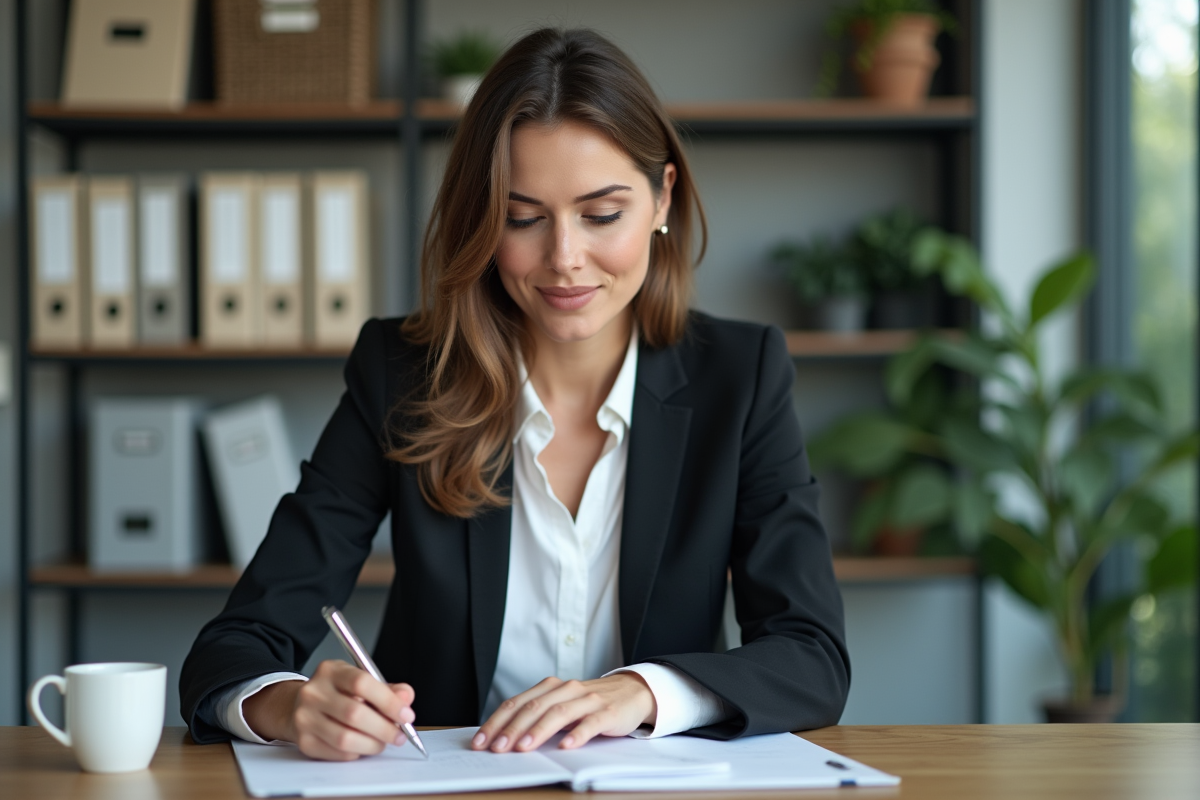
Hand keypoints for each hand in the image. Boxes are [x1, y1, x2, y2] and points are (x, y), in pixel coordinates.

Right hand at [242, 660, 415, 760]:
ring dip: (372, 744)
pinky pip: (337, 753)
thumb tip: (406, 698)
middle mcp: (313, 692)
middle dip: (384, 728)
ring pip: (345, 738)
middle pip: (354, 713)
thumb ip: (387, 689)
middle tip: (399, 735)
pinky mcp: (304, 741)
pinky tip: (363, 746)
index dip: (388, 701)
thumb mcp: (359, 681)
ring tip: (383, 742)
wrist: (297, 706)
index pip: (362, 683)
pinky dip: (357, 753)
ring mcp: (305, 718)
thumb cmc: (336, 693)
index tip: (406, 715)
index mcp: (330, 671)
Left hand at [471, 673, 656, 752]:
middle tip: (497, 748)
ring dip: (538, 731)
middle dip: (512, 728)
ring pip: (559, 713)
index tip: (480, 741)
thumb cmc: (590, 704)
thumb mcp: (562, 705)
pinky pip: (590, 723)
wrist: (632, 691)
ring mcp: (588, 700)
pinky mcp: (608, 712)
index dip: (496, 722)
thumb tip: (504, 738)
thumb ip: (538, 716)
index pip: (517, 704)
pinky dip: (577, 734)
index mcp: (551, 688)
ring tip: (523, 748)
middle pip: (534, 707)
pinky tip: (565, 746)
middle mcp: (567, 690)